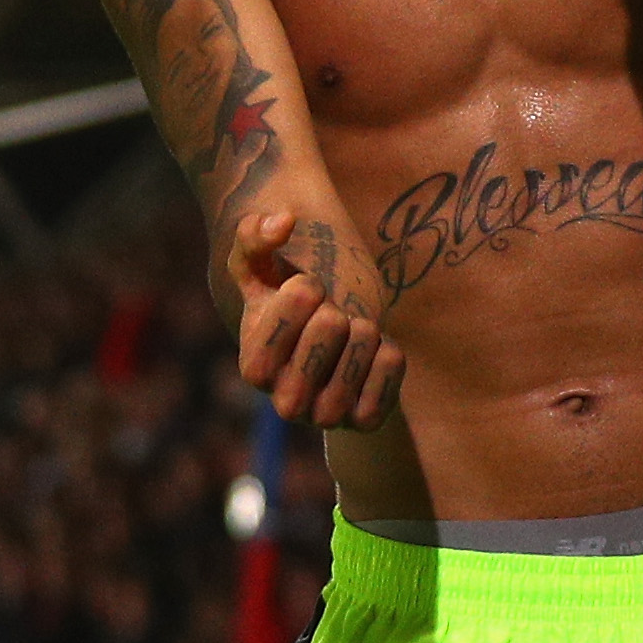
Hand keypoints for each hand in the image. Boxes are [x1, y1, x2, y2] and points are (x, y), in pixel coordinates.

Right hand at [230, 210, 396, 427]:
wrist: (333, 343)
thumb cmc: (288, 299)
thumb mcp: (261, 265)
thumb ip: (254, 235)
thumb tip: (283, 221)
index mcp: (253, 367)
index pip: (295, 303)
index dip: (306, 288)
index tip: (304, 296)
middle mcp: (284, 402)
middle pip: (330, 325)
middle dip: (337, 306)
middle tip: (332, 316)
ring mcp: (324, 416)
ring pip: (361, 353)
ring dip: (365, 331)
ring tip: (354, 332)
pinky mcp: (363, 421)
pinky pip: (388, 378)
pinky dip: (388, 358)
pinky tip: (376, 352)